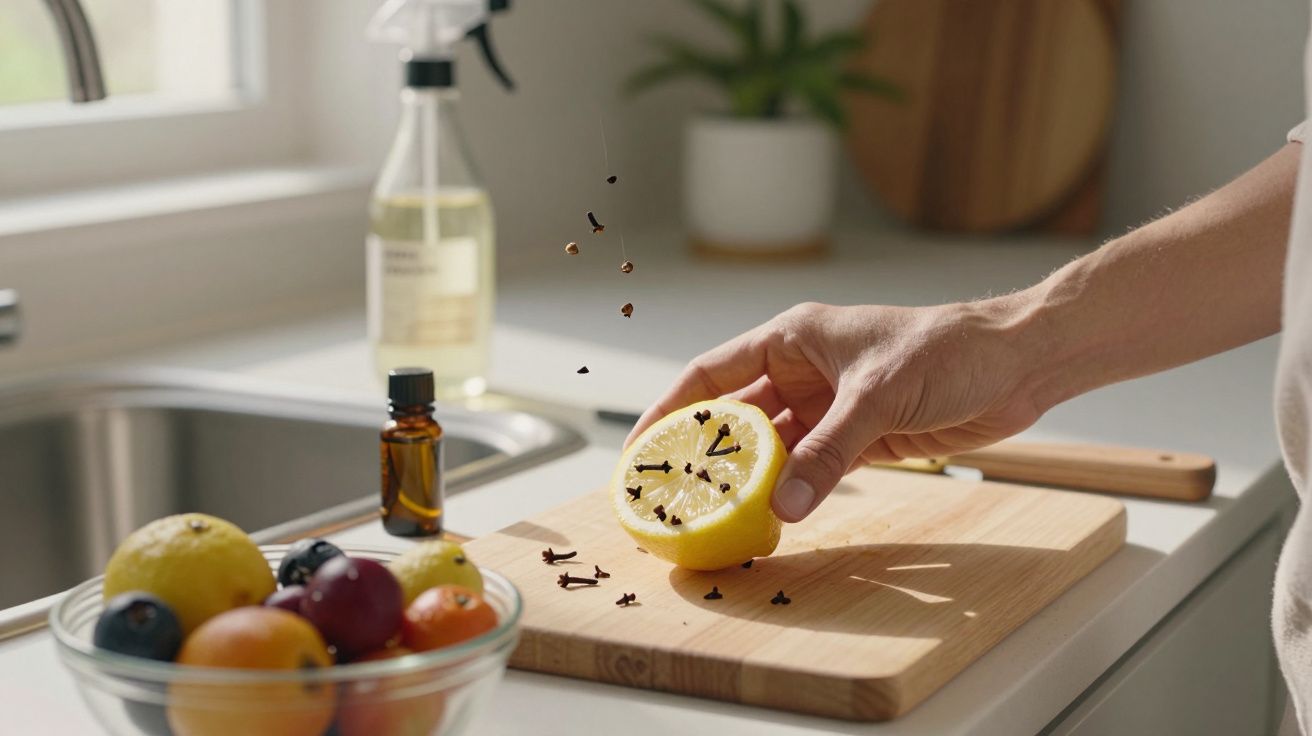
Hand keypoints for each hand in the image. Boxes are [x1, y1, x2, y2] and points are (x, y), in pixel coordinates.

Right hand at [625, 300, 1049, 521]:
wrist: (1017, 364)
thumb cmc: (948, 350)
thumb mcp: (877, 397)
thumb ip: (829, 452)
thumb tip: (784, 505)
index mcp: (793, 337)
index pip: (711, 374)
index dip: (670, 410)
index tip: (640, 449)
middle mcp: (804, 370)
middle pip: (736, 415)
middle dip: (705, 453)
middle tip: (672, 494)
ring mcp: (831, 406)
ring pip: (774, 447)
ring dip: (750, 478)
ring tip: (714, 513)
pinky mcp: (860, 436)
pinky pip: (811, 467)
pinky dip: (792, 490)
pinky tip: (771, 514)